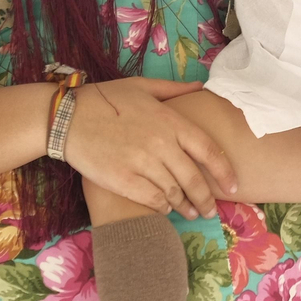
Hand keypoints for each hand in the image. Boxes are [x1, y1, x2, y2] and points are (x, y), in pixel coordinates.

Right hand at [62, 78, 235, 221]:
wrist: (67, 117)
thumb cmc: (105, 99)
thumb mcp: (142, 86)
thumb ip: (174, 89)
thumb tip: (201, 87)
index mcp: (170, 121)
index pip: (208, 150)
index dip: (224, 171)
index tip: (233, 186)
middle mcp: (161, 143)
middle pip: (194, 178)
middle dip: (207, 199)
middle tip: (211, 211)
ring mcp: (142, 163)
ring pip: (174, 192)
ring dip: (186, 206)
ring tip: (191, 213)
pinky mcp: (123, 180)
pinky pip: (153, 199)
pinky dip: (163, 207)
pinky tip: (165, 209)